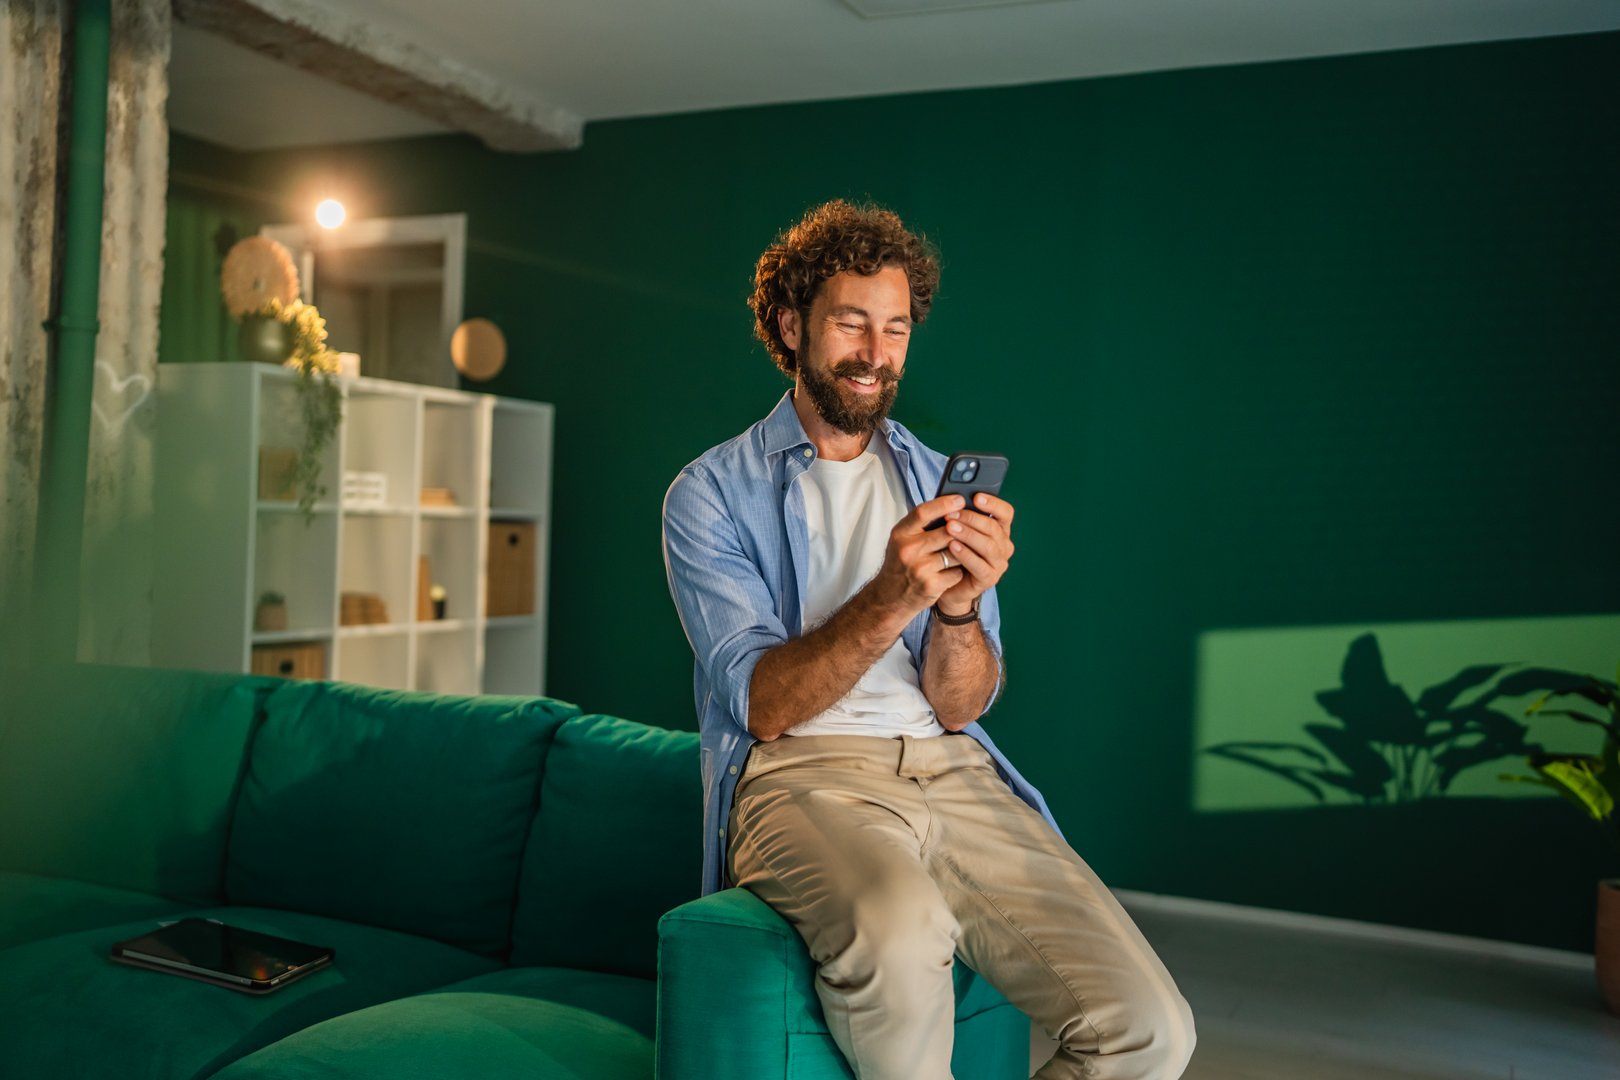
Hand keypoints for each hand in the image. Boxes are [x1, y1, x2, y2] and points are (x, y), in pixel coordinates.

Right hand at [876, 493, 969, 616]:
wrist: (890, 596)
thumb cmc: (900, 562)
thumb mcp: (902, 539)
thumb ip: (921, 525)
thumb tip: (950, 507)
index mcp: (900, 534)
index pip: (923, 512)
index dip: (943, 504)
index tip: (960, 499)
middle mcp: (908, 550)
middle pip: (946, 532)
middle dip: (961, 529)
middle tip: (971, 526)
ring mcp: (920, 568)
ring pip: (956, 552)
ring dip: (962, 552)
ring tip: (958, 552)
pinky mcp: (931, 585)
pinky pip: (957, 572)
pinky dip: (958, 571)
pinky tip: (950, 571)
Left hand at [934, 492, 1014, 615]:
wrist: (947, 585)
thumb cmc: (951, 553)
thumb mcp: (956, 531)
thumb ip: (960, 516)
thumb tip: (952, 498)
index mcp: (1000, 530)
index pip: (1005, 513)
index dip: (993, 504)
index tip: (976, 496)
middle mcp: (1003, 546)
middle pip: (994, 528)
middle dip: (971, 518)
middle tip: (951, 513)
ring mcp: (998, 563)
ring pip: (988, 546)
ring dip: (968, 534)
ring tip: (950, 527)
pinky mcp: (989, 579)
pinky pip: (979, 565)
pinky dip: (966, 554)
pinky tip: (952, 546)